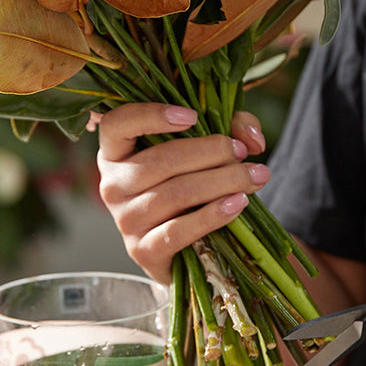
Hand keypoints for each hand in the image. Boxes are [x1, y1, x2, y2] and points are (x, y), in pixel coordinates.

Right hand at [95, 103, 269, 284]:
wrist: (183, 250)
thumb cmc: (188, 189)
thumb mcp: (206, 150)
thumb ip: (231, 130)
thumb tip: (251, 138)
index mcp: (116, 154)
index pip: (116, 124)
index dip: (149, 115)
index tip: (192, 116)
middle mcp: (112, 186)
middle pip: (159, 161)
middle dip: (210, 152)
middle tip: (242, 153)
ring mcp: (124, 220)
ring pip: (174, 194)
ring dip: (221, 182)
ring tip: (254, 177)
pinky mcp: (142, 250)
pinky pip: (177, 231)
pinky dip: (211, 216)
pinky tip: (238, 204)